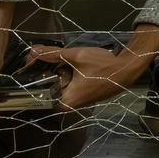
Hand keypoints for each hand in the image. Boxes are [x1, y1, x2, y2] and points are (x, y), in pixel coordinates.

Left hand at [28, 42, 157, 109]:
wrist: (127, 69)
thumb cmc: (102, 65)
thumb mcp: (76, 56)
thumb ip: (53, 54)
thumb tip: (33, 51)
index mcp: (68, 101)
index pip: (43, 96)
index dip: (36, 82)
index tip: (31, 68)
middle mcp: (73, 105)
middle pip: (52, 91)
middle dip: (48, 76)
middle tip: (44, 61)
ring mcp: (81, 102)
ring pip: (63, 88)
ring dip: (59, 75)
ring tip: (56, 61)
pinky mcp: (87, 96)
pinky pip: (72, 88)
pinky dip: (69, 77)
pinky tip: (71, 66)